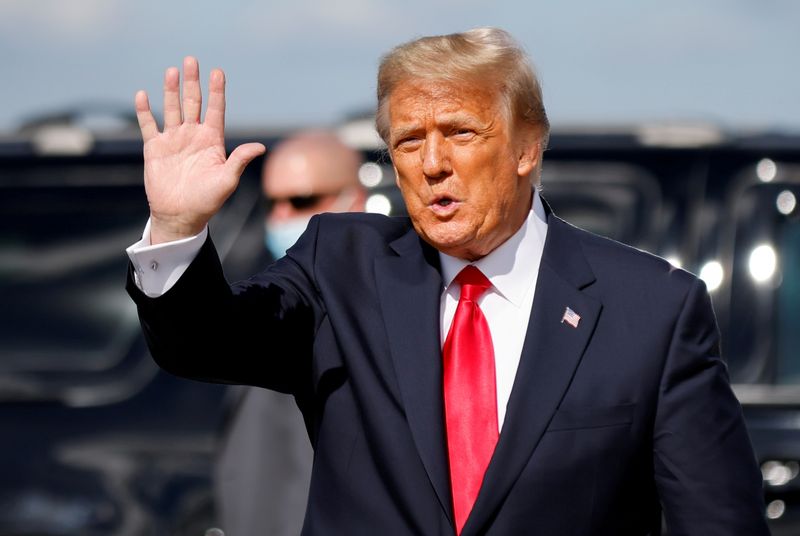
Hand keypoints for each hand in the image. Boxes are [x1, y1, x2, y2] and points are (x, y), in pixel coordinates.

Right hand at [135, 57, 265, 243]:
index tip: (218, 72)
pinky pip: (149, 125)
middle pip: (193, 103)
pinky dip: (145, 111)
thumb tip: (260, 146)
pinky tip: (143, 94)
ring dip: (171, 90)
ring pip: (172, 108)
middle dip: (193, 82)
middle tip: (191, 60)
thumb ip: (239, 160)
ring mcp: (174, 140)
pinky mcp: (155, 149)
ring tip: (172, 71)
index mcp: (212, 141)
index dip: (216, 91)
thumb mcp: (227, 180)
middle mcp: (193, 136)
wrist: (181, 216)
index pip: (215, 110)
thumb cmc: (207, 200)